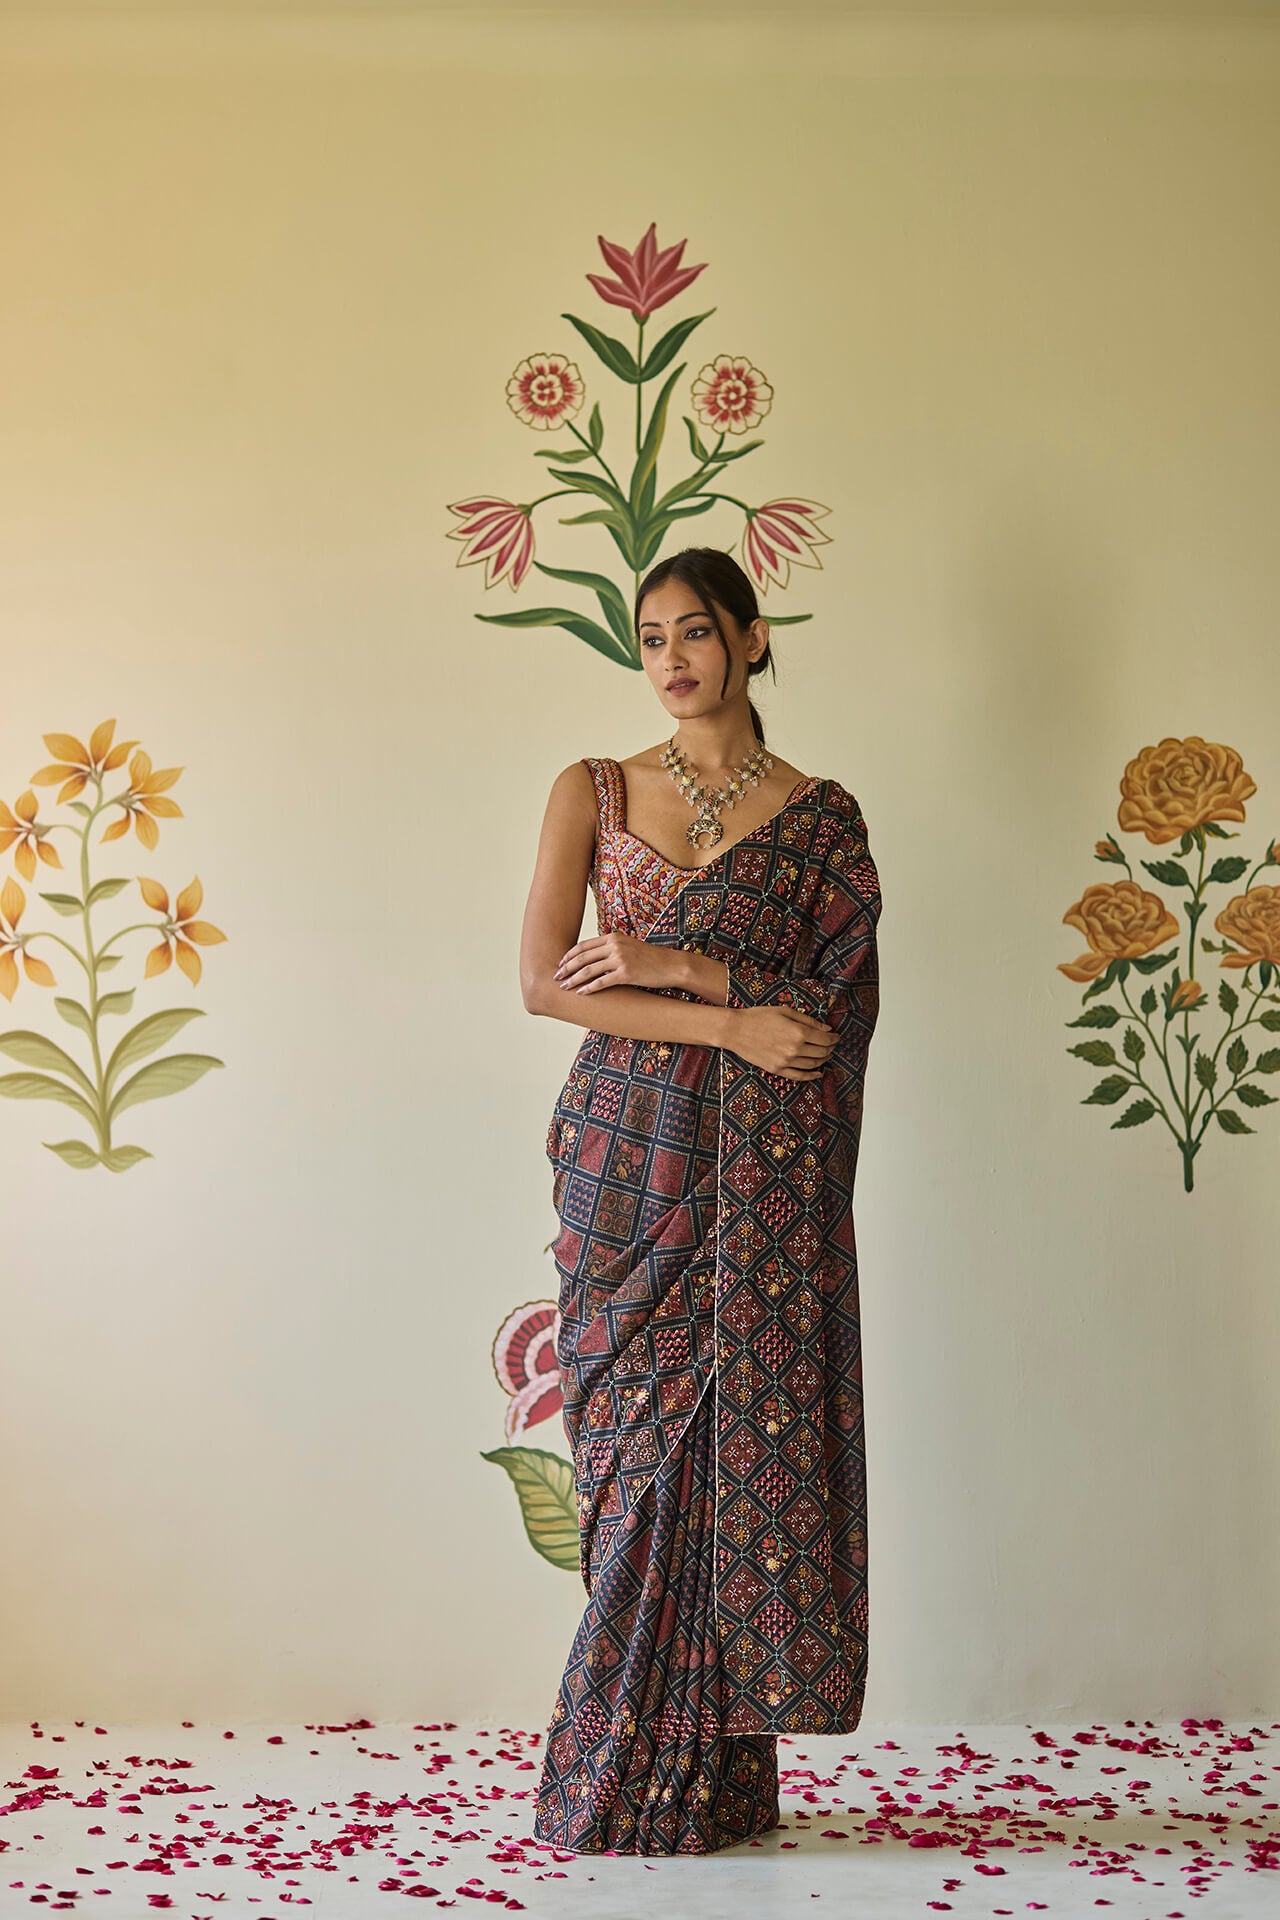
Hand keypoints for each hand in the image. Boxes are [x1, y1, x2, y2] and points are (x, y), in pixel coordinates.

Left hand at [554, 931, 683, 995]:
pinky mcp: (626, 973)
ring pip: (589, 970)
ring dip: (573, 980)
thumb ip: (610, 948)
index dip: (569, 956)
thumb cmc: (649, 958)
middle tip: (556, 977)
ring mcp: (620, 959)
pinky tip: (581, 993)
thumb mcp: (628, 946)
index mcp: (613, 937)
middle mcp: (614, 945)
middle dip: (566, 968)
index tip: (560, 964)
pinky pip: (602, 982)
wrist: (671, 965)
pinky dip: (589, 988)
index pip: (584, 945)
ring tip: (564, 987)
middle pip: (582, 957)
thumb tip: (592, 957)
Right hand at [727, 1004, 838, 1081]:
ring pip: (813, 1064)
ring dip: (823, 1059)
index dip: (834, 1038)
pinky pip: (799, 1076)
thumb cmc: (759, 1016)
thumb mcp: (785, 1011)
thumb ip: (808, 1020)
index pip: (825, 1039)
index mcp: (798, 1032)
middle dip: (830, 1048)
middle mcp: (794, 1049)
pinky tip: (818, 1073)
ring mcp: (786, 1062)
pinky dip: (811, 1076)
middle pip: (822, 1052)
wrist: (736, 1030)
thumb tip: (826, 1029)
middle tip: (832, 1044)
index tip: (836, 1036)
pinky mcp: (777, 1070)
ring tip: (825, 1054)